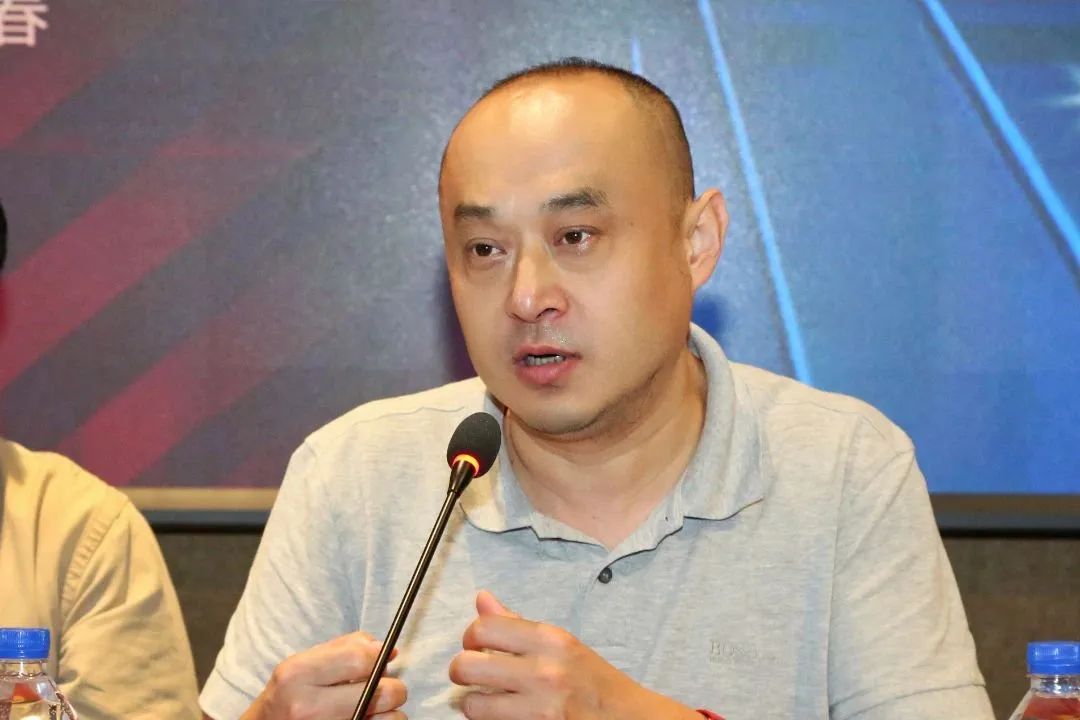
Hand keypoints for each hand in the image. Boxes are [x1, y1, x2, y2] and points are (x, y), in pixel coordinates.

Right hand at [241, 631, 407, 719]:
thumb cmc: (290, 692)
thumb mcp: (305, 662)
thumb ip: (346, 647)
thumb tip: (388, 650)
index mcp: (297, 675)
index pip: (359, 659)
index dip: (378, 656)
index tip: (382, 658)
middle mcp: (307, 706)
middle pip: (382, 692)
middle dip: (392, 686)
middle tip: (382, 686)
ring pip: (391, 717)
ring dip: (390, 710)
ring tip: (373, 706)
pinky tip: (367, 718)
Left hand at [449, 590, 700, 719]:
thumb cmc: (594, 682)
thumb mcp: (562, 645)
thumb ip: (517, 625)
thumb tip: (482, 599)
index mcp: (550, 640)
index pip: (483, 628)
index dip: (470, 638)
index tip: (476, 646)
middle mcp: (544, 672)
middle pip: (466, 666)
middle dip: (461, 672)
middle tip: (471, 676)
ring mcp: (541, 709)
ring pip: (472, 705)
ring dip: (474, 705)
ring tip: (487, 701)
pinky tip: (504, 715)